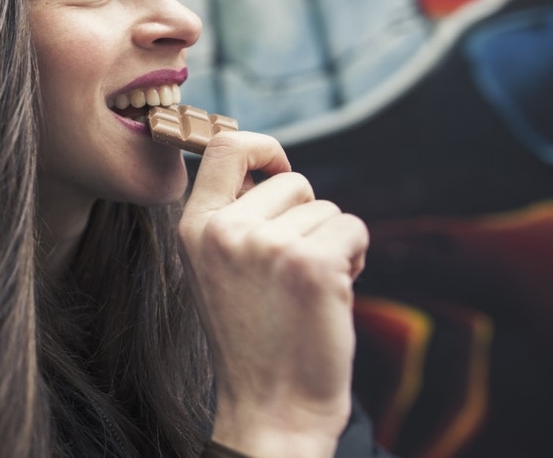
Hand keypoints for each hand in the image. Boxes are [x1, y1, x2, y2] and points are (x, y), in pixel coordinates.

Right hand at [179, 131, 367, 457]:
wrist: (271, 408)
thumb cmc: (254, 338)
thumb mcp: (218, 269)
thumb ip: (236, 218)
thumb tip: (274, 169)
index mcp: (195, 228)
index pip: (224, 145)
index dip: (262, 147)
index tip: (279, 171)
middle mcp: (225, 231)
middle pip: (292, 180)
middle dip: (307, 216)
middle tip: (294, 268)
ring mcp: (267, 246)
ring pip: (327, 209)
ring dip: (332, 244)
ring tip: (308, 291)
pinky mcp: (312, 265)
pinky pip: (354, 230)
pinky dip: (357, 259)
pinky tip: (331, 296)